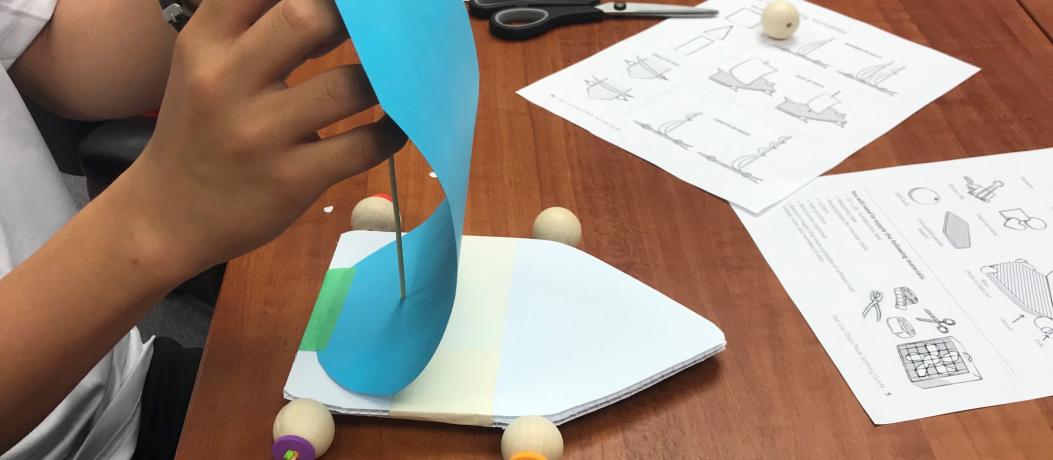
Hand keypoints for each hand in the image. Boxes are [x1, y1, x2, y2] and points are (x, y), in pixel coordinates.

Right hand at [112, 0, 406, 277]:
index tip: (340, 5)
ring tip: (394, 78)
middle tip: (375, 31)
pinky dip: (392, 131)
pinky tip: (394, 124)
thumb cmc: (200, 127)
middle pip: (306, 17)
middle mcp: (227, 80)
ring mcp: (260, 134)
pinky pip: (364, 146)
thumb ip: (254, 26)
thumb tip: (333, 6)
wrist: (168, 216)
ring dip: (384, 79)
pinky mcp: (292, 180)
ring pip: (348, 86)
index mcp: (204, 41)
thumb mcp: (205, 64)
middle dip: (353, 18)